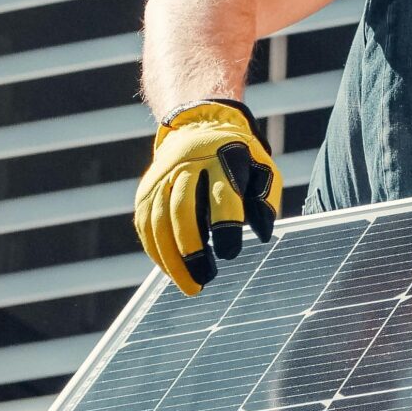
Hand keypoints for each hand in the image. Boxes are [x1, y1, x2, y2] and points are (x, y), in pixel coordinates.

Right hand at [133, 100, 279, 294]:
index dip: (225, 226)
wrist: (198, 125)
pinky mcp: (145, 189)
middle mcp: (186, 165)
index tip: (230, 254)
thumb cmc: (238, 157)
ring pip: (157, 220)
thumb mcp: (262, 168)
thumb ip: (266, 199)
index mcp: (221, 158)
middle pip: (182, 209)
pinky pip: (145, 225)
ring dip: (171, 258)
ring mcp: (161, 176)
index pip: (221, 195)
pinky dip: (155, 251)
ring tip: (189, 285)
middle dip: (191, 249)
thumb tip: (263, 234)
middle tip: (204, 280)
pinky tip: (170, 271)